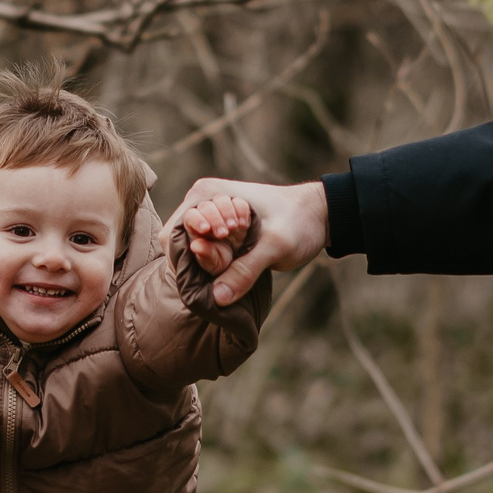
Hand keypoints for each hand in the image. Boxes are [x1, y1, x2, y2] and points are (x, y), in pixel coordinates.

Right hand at [163, 178, 327, 304]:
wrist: (319, 215)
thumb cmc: (298, 221)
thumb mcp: (276, 246)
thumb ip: (246, 270)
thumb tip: (217, 298)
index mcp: (206, 193)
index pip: (173, 232)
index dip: (192, 252)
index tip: (222, 255)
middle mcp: (201, 204)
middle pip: (180, 245)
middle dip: (204, 258)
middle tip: (234, 256)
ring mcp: (209, 220)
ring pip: (192, 253)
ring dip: (213, 263)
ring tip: (242, 254)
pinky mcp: (219, 235)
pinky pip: (205, 256)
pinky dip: (218, 265)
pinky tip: (240, 261)